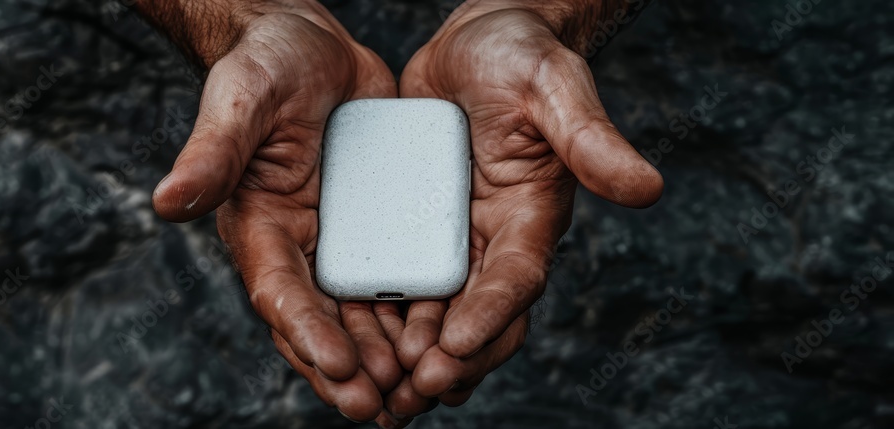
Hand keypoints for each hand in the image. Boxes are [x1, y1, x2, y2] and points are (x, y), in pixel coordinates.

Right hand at [137, 0, 400, 422]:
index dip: (306, 332)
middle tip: (381, 407)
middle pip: (321, 322)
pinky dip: (413, 317)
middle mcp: (300, 246)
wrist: (311, 46)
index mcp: (260, 227)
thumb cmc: (266, 65)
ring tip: (415, 392)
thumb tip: (167, 203)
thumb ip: (214, 153)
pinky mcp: (379, 227)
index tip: (340, 367)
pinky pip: (396, 281)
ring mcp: (341, 241)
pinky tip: (442, 344)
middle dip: (348, 368)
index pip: (280, 292)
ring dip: (383, 358)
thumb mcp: (243, 100)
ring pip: (360, 315)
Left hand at [389, 0, 663, 415]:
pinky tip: (355, 346)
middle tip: (415, 388)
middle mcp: (494, 238)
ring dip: (416, 355)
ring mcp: (454, 237)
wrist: (474, 43)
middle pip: (479, 315)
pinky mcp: (415, 227)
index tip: (455, 346)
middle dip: (452, 357)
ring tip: (384, 391)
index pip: (516, 277)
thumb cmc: (520, 55)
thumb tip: (649, 189)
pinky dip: (384, 319)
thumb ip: (590, 138)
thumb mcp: (551, 86)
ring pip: (439, 312)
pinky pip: (400, 282)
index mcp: (532, 216)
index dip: (490, 314)